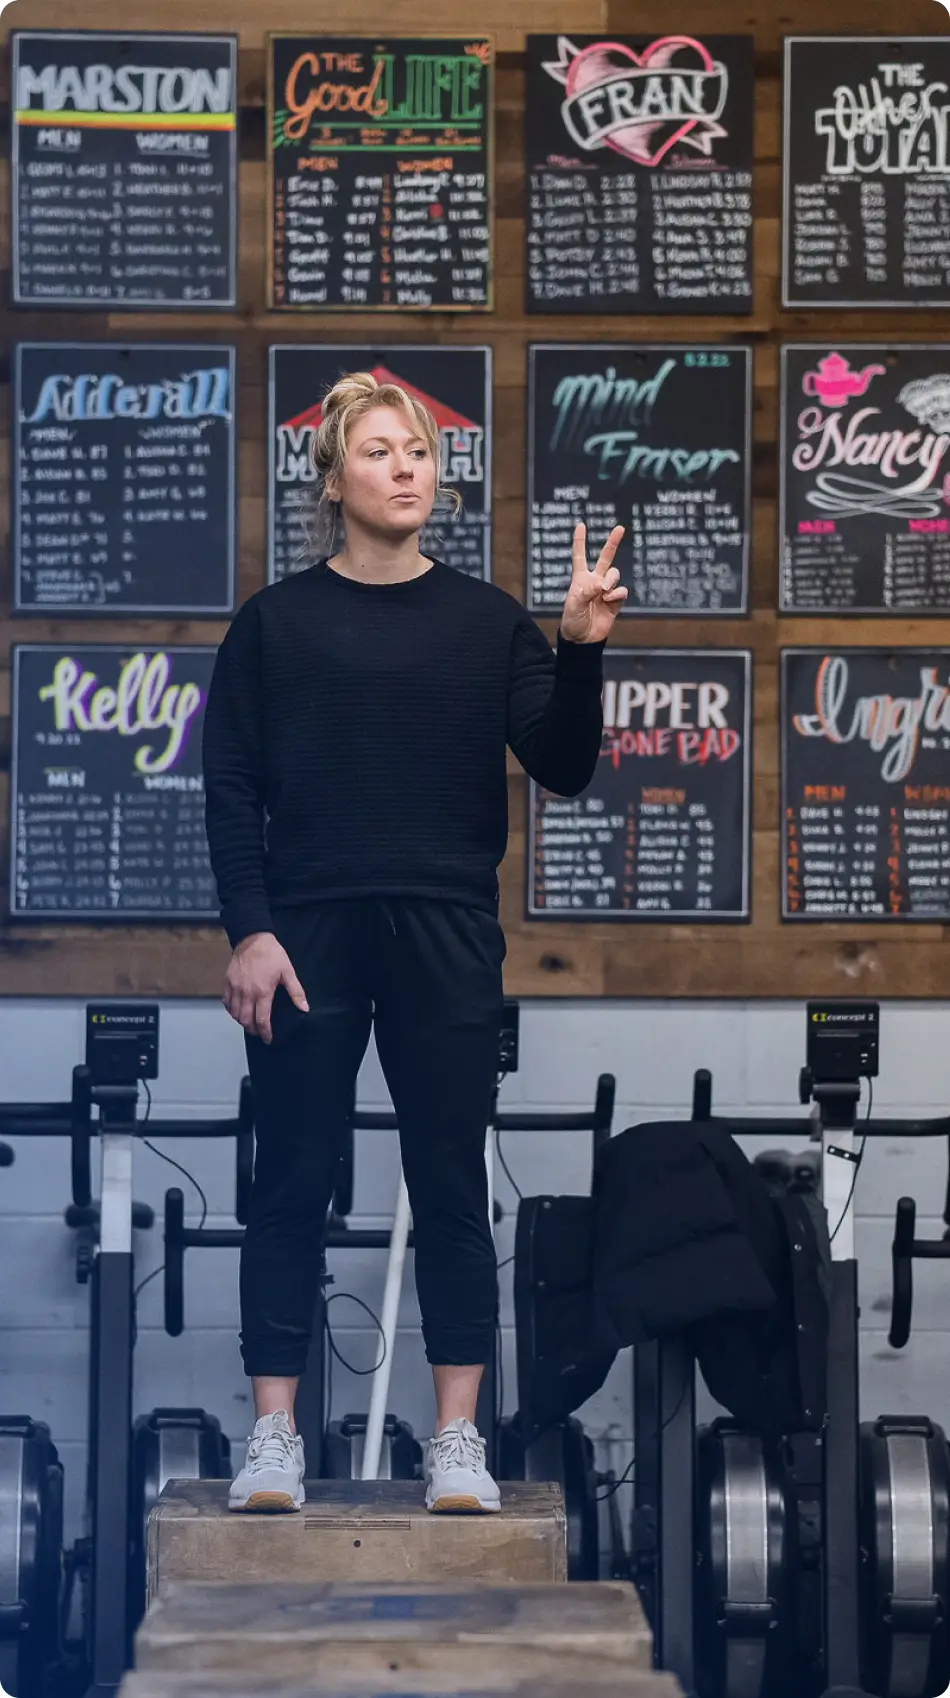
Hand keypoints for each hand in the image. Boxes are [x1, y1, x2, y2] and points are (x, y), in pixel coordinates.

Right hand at [222, 932, 308, 1043]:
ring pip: (235, 1014)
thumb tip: (304, 1008)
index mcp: (263, 992)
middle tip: (259, 1033)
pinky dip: (232, 1011)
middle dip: (253, 1030)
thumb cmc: (272, 955)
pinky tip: (238, 1011)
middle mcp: (247, 993)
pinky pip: (226, 1003)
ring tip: (250, 1023)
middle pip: (246, 1020)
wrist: (252, 939)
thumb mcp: (288, 972)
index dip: (265, 1033)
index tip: (268, 1039)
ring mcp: (235, 988)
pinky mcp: (227, 983)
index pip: (262, 1020)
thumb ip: (296, 992)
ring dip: (242, 1022)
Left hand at [559, 524, 627, 643]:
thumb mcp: (573, 606)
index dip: (580, 541)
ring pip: (614, 574)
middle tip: (620, 528)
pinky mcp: (616, 601)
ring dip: (611, 580)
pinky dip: (616, 594)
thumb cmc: (573, 621)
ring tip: (603, 591)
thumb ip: (585, 592)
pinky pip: (621, 591)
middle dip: (613, 542)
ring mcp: (606, 591)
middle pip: (605, 558)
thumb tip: (601, 584)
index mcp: (580, 579)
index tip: (580, 525)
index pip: (580, 556)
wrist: (583, 640)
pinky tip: (608, 601)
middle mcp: (594, 581)